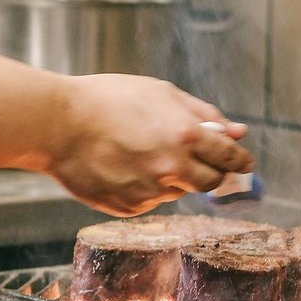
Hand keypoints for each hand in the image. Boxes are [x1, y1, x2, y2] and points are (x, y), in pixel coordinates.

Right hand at [50, 74, 252, 215]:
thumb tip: (238, 131)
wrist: (57, 125)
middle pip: (211, 183)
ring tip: (138, 152)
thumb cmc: (107, 99)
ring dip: (170, 177)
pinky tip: (120, 166)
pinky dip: (142, 187)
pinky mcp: (129, 207)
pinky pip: (148, 200)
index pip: (230, 157)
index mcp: (186, 135)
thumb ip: (203, 114)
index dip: (239, 160)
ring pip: (176, 191)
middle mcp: (172, 168)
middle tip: (194, 160)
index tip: (243, 162)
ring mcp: (150, 191)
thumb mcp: (160, 92)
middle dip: (209, 172)